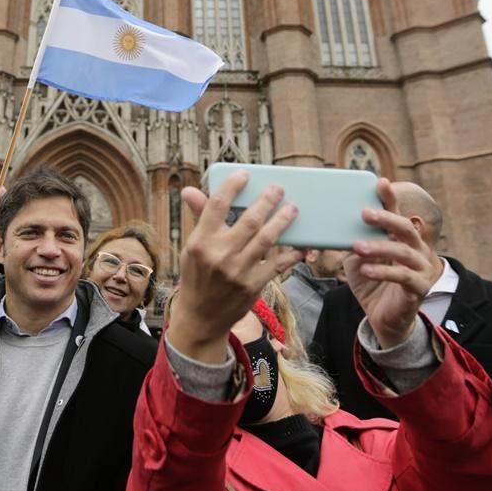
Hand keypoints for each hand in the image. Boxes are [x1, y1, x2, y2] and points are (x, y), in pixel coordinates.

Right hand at [168, 172, 301, 362]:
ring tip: (293, 208)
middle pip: (249, 220)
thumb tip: (189, 190)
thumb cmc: (196, 276)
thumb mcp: (191, 247)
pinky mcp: (253, 285)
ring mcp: (238, 271)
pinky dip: (292, 254)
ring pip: (267, 239)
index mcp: (200, 241)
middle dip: (267, 200)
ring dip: (283, 221)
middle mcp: (219, 254)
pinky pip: (278, 264)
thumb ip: (199, 218)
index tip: (245, 174)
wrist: (201, 316)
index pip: (217, 205)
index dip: (233, 186)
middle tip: (279, 188)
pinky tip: (301, 244)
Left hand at [344, 179, 436, 348]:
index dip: (390, 198)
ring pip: (403, 252)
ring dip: (379, 247)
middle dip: (385, 219)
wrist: (382, 317)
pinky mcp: (418, 289)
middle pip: (405, 228)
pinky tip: (366, 270)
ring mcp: (421, 269)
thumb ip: (352, 241)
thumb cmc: (371, 282)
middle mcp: (416, 249)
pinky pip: (403, 277)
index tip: (380, 182)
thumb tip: (331, 223)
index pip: (397, 214)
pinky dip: (383, 272)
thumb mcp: (358, 259)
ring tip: (358, 246)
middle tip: (364, 213)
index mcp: (401, 239)